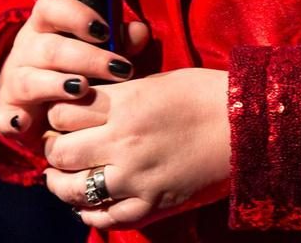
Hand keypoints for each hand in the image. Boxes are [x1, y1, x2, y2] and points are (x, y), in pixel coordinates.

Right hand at [0, 0, 150, 139]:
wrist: (41, 101)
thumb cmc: (81, 66)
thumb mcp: (102, 49)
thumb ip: (122, 38)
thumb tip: (139, 32)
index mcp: (47, 25)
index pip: (51, 6)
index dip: (76, 15)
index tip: (104, 30)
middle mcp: (27, 48)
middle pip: (50, 48)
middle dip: (86, 58)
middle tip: (119, 69)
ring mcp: (14, 81)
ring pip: (29, 79)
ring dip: (55, 85)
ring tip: (82, 89)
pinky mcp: (8, 113)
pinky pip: (4, 117)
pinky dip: (12, 121)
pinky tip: (25, 123)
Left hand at [43, 68, 229, 229]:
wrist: (246, 126)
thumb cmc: (206, 94)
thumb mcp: (158, 81)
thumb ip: (122, 95)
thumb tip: (92, 104)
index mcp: (126, 103)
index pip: (63, 112)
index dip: (56, 115)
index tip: (61, 118)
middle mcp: (123, 140)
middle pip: (61, 153)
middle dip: (55, 150)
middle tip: (59, 147)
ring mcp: (136, 177)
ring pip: (74, 190)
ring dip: (62, 185)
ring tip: (63, 178)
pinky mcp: (151, 205)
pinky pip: (106, 218)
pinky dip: (91, 213)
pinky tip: (89, 205)